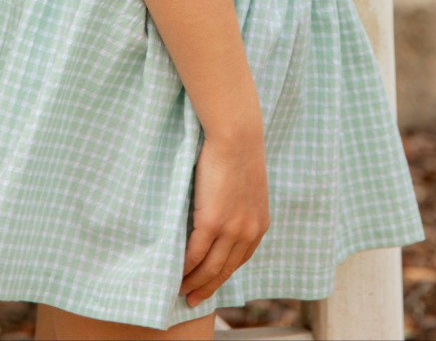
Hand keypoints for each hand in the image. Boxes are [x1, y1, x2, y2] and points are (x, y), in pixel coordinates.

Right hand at [180, 133, 269, 308]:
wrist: (237, 136)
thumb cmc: (238, 153)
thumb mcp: (247, 187)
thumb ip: (239, 209)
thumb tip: (221, 219)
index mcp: (259, 225)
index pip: (239, 261)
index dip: (222, 275)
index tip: (210, 284)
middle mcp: (248, 232)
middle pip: (224, 270)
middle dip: (208, 288)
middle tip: (193, 300)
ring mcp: (231, 229)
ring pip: (209, 267)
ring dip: (194, 282)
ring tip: (181, 290)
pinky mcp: (213, 222)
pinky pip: (195, 253)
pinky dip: (185, 266)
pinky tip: (176, 272)